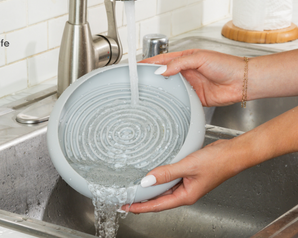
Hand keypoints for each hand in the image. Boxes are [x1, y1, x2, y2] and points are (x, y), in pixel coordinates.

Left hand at [123, 139, 241, 212]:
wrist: (234, 152)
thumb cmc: (219, 162)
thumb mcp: (188, 166)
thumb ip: (166, 173)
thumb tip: (147, 180)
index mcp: (186, 196)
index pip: (157, 205)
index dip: (140, 207)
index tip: (125, 206)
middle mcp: (185, 193)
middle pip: (159, 200)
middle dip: (142, 200)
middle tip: (126, 197)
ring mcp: (187, 184)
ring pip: (164, 190)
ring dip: (150, 190)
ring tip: (134, 188)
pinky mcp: (189, 175)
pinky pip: (170, 180)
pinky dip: (159, 179)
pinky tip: (153, 175)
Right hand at [140, 49, 244, 106]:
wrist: (242, 82)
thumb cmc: (227, 65)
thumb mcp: (200, 58)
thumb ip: (179, 64)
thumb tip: (162, 71)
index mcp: (186, 59)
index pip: (163, 60)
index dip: (150, 63)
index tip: (138, 66)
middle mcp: (186, 72)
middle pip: (164, 75)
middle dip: (152, 78)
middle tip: (139, 82)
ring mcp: (190, 85)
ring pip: (170, 88)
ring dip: (161, 90)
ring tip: (148, 93)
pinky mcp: (195, 98)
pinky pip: (180, 100)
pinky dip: (172, 102)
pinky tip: (165, 103)